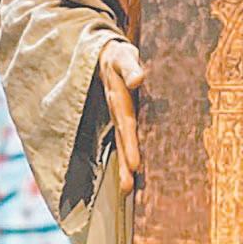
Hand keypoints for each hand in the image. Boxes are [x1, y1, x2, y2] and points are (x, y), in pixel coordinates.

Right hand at [98, 39, 145, 192]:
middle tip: (128, 187)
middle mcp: (116, 111)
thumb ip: (130, 67)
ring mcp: (116, 115)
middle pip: (121, 141)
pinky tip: (131, 176)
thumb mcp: (124, 56)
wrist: (104, 54)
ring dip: (123, 166)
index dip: (130, 145)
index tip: (135, 165)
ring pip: (119, 143)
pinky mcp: (119, 116)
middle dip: (125, 163)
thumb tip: (138, 79)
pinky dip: (125, 156)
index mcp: (119, 99)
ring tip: (126, 189)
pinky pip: (122, 138)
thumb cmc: (119, 55)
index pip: (126, 125)